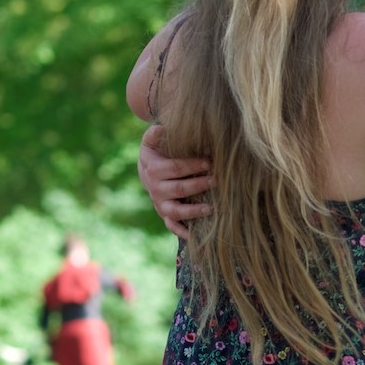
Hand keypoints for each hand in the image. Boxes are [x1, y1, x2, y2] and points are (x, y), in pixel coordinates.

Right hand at [139, 123, 212, 240]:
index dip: (192, 165)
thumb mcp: (151, 141)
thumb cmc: (156, 152)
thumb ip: (154, 133)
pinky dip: (182, 232)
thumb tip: (161, 128)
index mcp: (153, 169)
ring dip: (192, 211)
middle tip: (217, 181)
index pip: (175, 168)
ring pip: (175, 211)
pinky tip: (195, 236)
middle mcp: (155, 189)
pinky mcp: (164, 214)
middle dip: (198, 185)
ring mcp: (160, 204)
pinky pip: (171, 225)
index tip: (209, 162)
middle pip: (178, 189)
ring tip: (210, 209)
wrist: (147, 169)